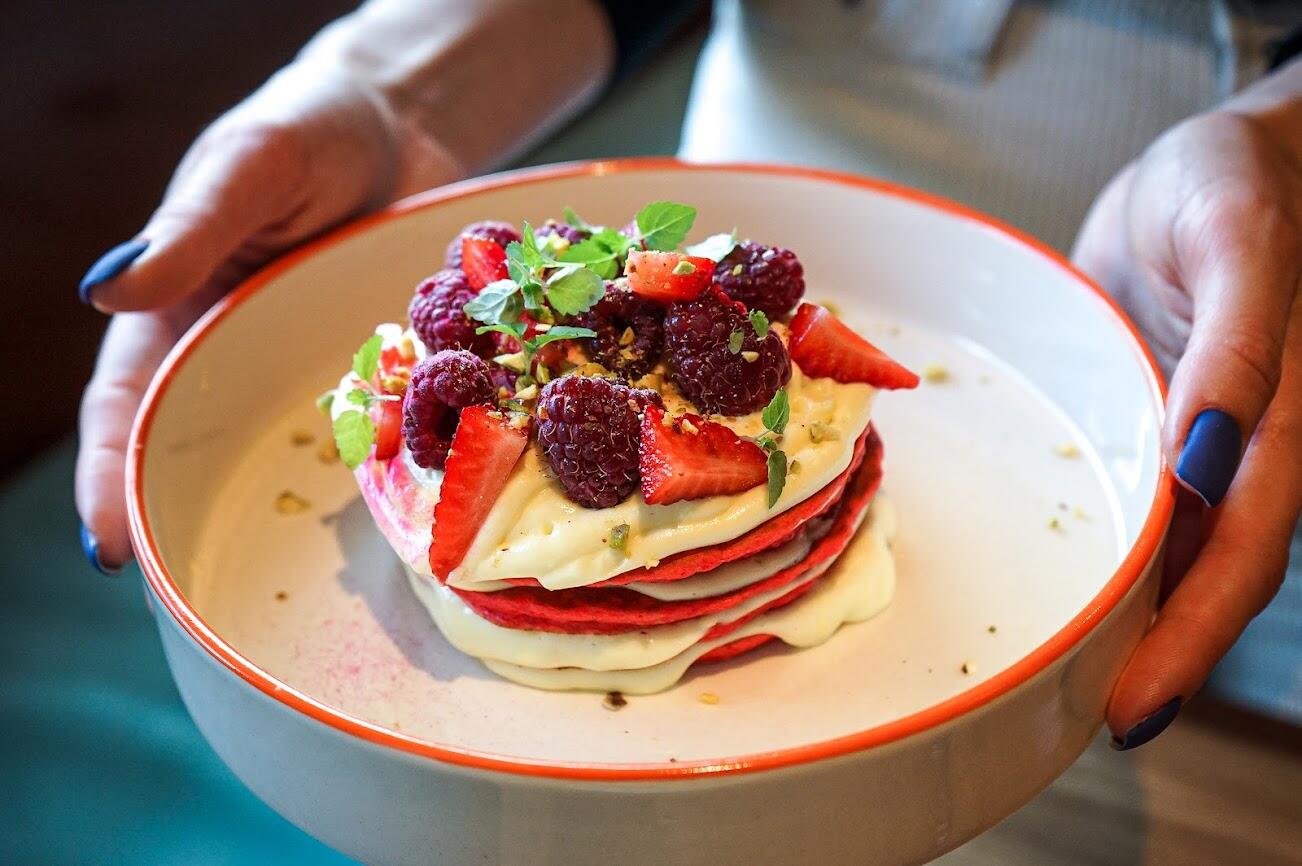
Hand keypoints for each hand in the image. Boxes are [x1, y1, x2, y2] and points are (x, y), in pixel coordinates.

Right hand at [74, 0, 614, 573]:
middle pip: (197, 450)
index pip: (125, 408)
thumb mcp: (246, 170)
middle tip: (189, 595)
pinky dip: (382, 467)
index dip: (109, 479)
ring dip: (283, 511)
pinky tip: (402, 510)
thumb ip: (189, 229)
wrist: (401, 126)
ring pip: (285, 453)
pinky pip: (379, 427)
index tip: (111, 548)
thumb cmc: (307, 132)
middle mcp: (240, 353)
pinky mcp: (384, 368)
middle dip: (186, 520)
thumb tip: (106, 293)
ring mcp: (310, 368)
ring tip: (287, 585)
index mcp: (181, 312)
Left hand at [1073, 101, 1301, 746]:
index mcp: (1289, 417)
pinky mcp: (1155, 426)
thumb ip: (1240, 341)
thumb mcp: (1236, 238)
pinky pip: (1138, 506)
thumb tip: (1208, 453)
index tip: (1134, 703)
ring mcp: (1203, 445)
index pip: (1245, 548)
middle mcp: (1250, 448)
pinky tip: (1066, 591)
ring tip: (1068, 684)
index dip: (1192, 632)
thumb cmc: (1236, 183)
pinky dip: (1109, 556)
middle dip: (1159, 655)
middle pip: (1214, 575)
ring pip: (1177, 555)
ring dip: (1134, 622)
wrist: (1221, 164)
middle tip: (1090, 718)